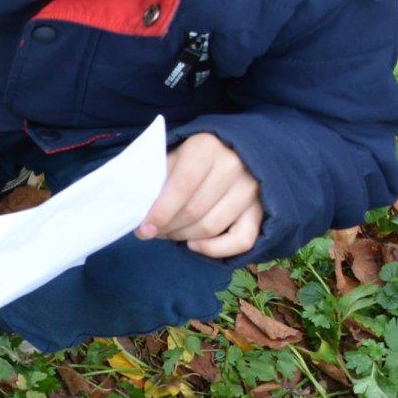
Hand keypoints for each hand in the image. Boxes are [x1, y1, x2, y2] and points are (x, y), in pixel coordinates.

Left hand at [139, 132, 262, 257]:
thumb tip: (136, 206)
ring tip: (169, 234)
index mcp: (206, 148)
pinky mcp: (260, 210)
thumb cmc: (194, 156)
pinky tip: (194, 245)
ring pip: (211, 227)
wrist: (233, 150)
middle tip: (153, 231)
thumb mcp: (174, 155)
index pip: (181, 187)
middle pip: (194, 211)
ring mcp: (250, 189)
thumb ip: (157, 176)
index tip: (143, 229)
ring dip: (184, 237)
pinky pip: (241, 240)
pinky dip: (215, 249)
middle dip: (168, 227)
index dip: (160, 212)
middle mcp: (233, 167)